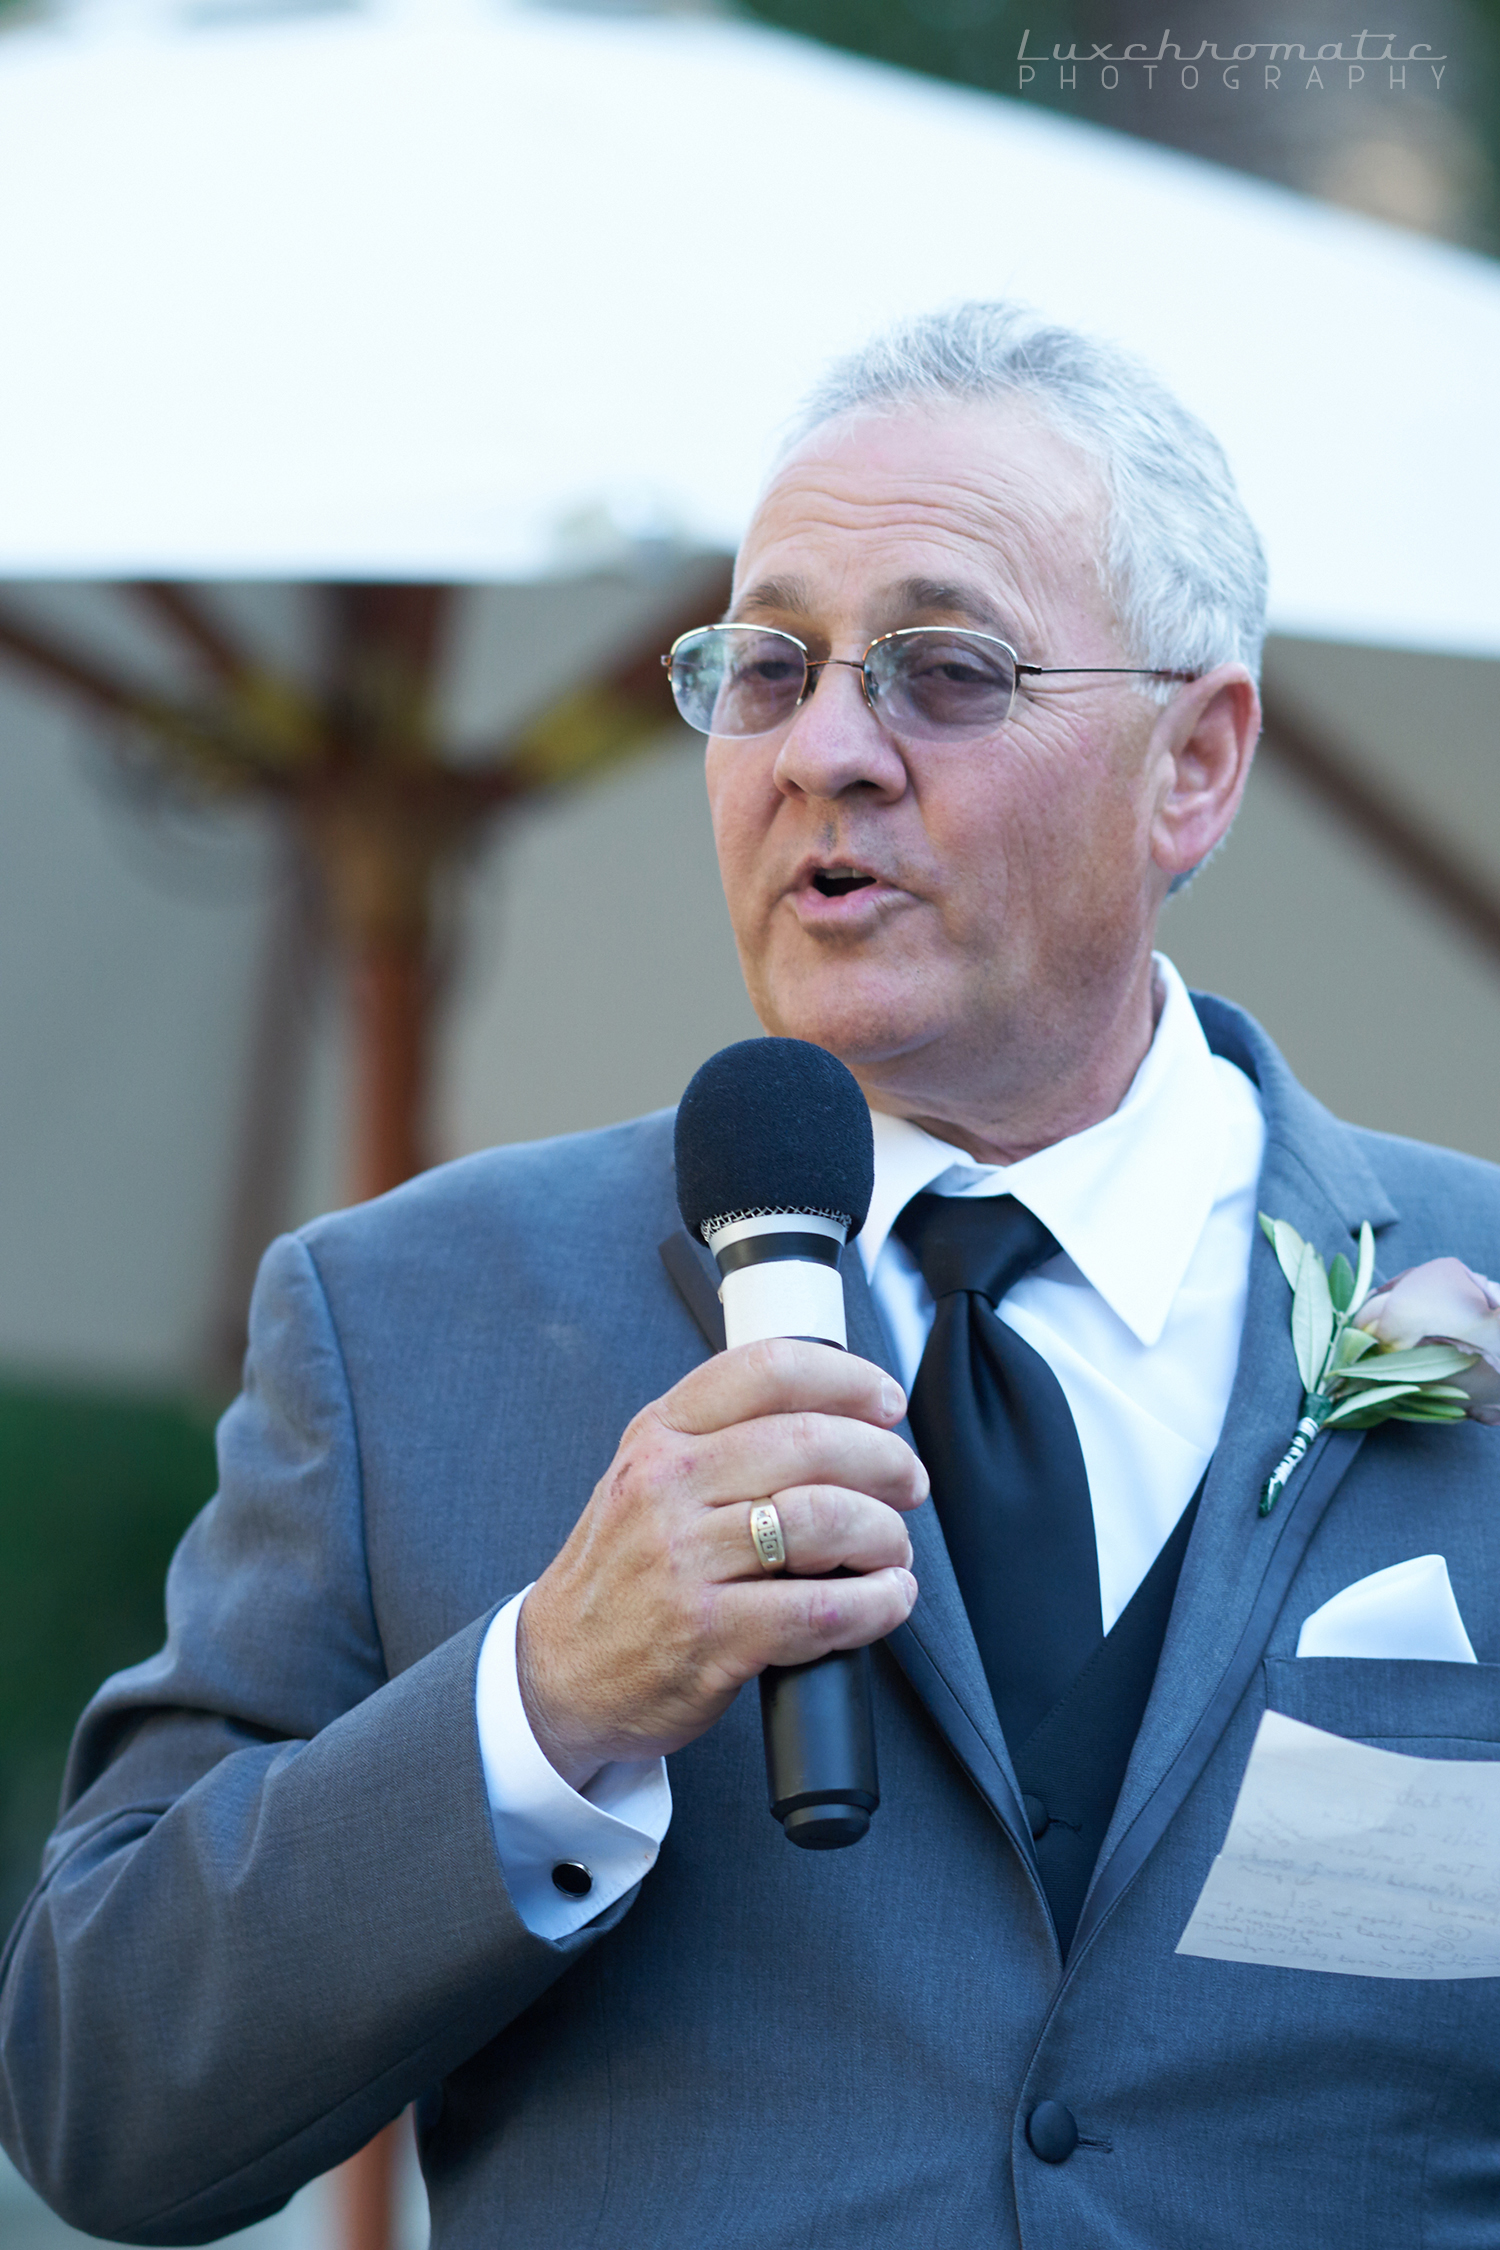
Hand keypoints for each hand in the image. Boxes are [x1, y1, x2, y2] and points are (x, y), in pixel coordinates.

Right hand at [516, 1340, 925, 1788]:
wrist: (560, 1673)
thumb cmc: (624, 1573)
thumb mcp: (648, 1478)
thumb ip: (721, 1438)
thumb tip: (835, 1412)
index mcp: (660, 1436)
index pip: (766, 1371)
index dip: (846, 1379)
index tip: (886, 1403)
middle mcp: (668, 1488)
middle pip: (809, 1442)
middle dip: (885, 1460)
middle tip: (909, 1483)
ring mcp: (684, 1562)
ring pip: (823, 1519)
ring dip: (885, 1533)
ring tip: (894, 1550)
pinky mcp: (708, 1635)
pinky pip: (821, 1610)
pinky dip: (875, 1604)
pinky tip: (886, 1600)